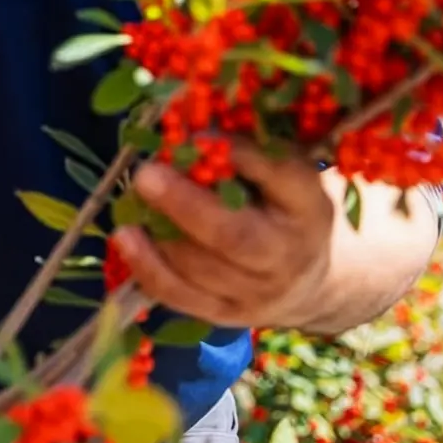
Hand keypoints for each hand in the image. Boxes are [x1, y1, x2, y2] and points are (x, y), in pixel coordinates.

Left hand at [112, 138, 335, 329]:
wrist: (316, 283)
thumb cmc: (287, 210)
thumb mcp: (286, 175)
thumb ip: (249, 153)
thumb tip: (187, 127)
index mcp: (310, 207)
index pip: (285, 178)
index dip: (242, 155)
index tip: (199, 135)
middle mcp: (287, 254)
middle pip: (236, 236)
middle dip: (186, 204)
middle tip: (147, 174)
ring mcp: (257, 292)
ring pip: (201, 268)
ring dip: (159, 233)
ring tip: (133, 198)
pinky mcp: (225, 314)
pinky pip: (180, 296)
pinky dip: (147, 267)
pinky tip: (125, 237)